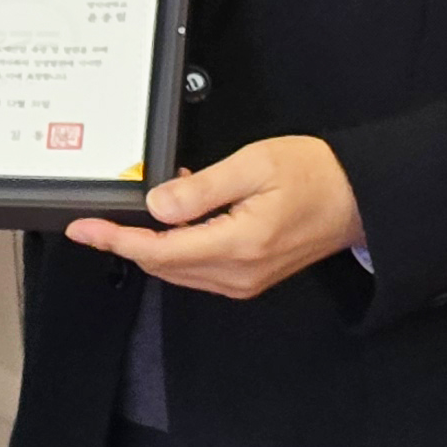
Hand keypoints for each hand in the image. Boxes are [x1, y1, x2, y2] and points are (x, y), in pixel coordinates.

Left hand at [64, 135, 361, 299]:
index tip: (84, 229)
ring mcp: (245, 281)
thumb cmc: (317, 175)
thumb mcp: (254, 165)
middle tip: (100, 215)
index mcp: (240, 244)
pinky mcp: (249, 278)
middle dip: (126, 241)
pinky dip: (177, 246)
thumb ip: (201, 188)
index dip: (115, 239)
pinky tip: (178, 217)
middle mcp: (239, 273)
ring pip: (177, 269)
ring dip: (152, 243)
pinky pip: (198, 268)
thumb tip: (157, 206)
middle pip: (162, 264)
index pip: (159, 250)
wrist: (361, 199)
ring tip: (145, 206)